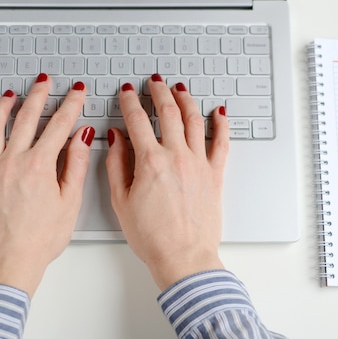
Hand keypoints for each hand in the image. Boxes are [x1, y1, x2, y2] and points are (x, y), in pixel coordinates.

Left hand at [0, 74, 92, 297]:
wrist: (10, 261)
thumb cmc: (42, 238)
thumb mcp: (70, 202)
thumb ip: (76, 165)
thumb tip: (82, 137)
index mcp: (40, 166)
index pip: (60, 125)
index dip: (72, 105)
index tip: (78, 92)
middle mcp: (14, 162)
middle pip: (28, 118)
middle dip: (40, 95)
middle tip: (45, 82)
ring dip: (4, 106)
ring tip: (11, 94)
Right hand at [106, 75, 228, 289]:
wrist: (183, 256)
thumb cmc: (152, 236)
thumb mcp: (121, 201)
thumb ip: (117, 164)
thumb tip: (115, 138)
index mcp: (150, 161)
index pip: (137, 120)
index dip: (130, 102)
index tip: (127, 92)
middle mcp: (176, 156)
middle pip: (169, 112)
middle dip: (160, 92)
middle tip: (155, 82)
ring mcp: (199, 163)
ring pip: (195, 120)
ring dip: (186, 100)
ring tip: (180, 89)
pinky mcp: (215, 174)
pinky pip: (222, 142)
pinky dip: (222, 124)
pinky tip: (219, 112)